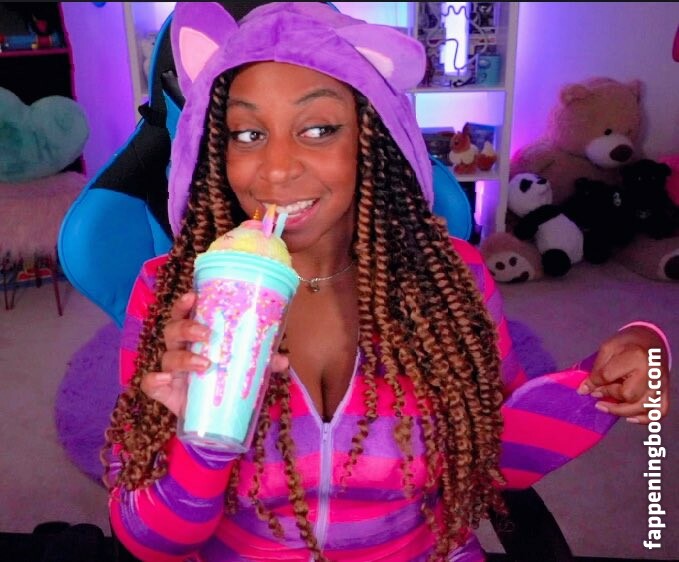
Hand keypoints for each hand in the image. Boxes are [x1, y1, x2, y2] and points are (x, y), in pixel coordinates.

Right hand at [141, 291, 289, 416]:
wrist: (214, 416)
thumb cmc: (225, 380)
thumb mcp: (245, 368)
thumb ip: (262, 362)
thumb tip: (283, 360)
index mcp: (196, 336)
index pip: (185, 313)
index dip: (184, 304)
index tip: (193, 296)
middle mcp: (180, 348)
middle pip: (172, 330)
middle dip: (186, 327)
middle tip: (206, 334)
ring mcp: (171, 371)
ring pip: (167, 355)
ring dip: (184, 358)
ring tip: (205, 364)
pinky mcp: (165, 392)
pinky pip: (150, 383)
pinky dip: (154, 380)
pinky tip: (165, 380)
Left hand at [577, 325, 669, 423]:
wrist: (650, 340)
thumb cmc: (627, 343)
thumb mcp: (607, 349)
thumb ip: (597, 370)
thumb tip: (585, 390)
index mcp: (635, 356)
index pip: (608, 376)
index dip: (593, 384)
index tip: (584, 389)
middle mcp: (651, 372)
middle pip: (628, 395)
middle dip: (609, 396)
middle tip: (596, 395)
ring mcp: (661, 384)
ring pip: (642, 407)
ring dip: (622, 411)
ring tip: (606, 407)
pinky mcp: (665, 391)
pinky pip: (659, 412)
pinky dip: (644, 418)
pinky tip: (629, 417)